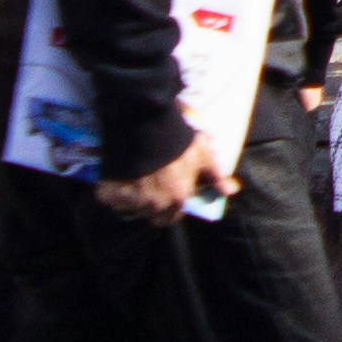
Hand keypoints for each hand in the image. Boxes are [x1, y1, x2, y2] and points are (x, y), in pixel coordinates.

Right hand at [93, 135, 214, 225]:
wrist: (144, 124)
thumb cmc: (178, 139)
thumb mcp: (202, 154)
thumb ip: (216, 176)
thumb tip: (231, 191)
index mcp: (177, 199)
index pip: (172, 217)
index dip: (171, 207)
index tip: (168, 194)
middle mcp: (154, 205)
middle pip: (151, 215)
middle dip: (152, 206)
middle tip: (151, 185)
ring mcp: (131, 201)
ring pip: (132, 208)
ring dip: (133, 198)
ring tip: (136, 176)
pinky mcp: (110, 194)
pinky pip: (111, 198)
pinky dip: (113, 190)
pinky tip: (119, 175)